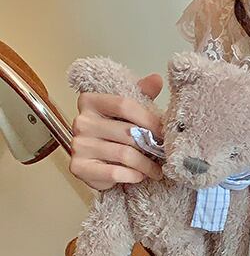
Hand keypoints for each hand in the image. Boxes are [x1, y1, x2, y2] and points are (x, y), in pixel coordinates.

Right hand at [69, 74, 164, 190]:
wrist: (100, 164)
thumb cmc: (117, 134)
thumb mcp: (129, 111)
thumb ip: (142, 93)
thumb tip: (157, 79)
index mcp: (91, 101)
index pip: (124, 105)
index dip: (149, 119)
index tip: (165, 132)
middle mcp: (81, 121)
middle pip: (127, 132)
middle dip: (152, 146)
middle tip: (165, 154)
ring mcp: (78, 145)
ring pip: (124, 154)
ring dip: (147, 165)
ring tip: (157, 169)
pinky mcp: (79, 167)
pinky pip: (114, 173)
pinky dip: (132, 176)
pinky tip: (140, 176)